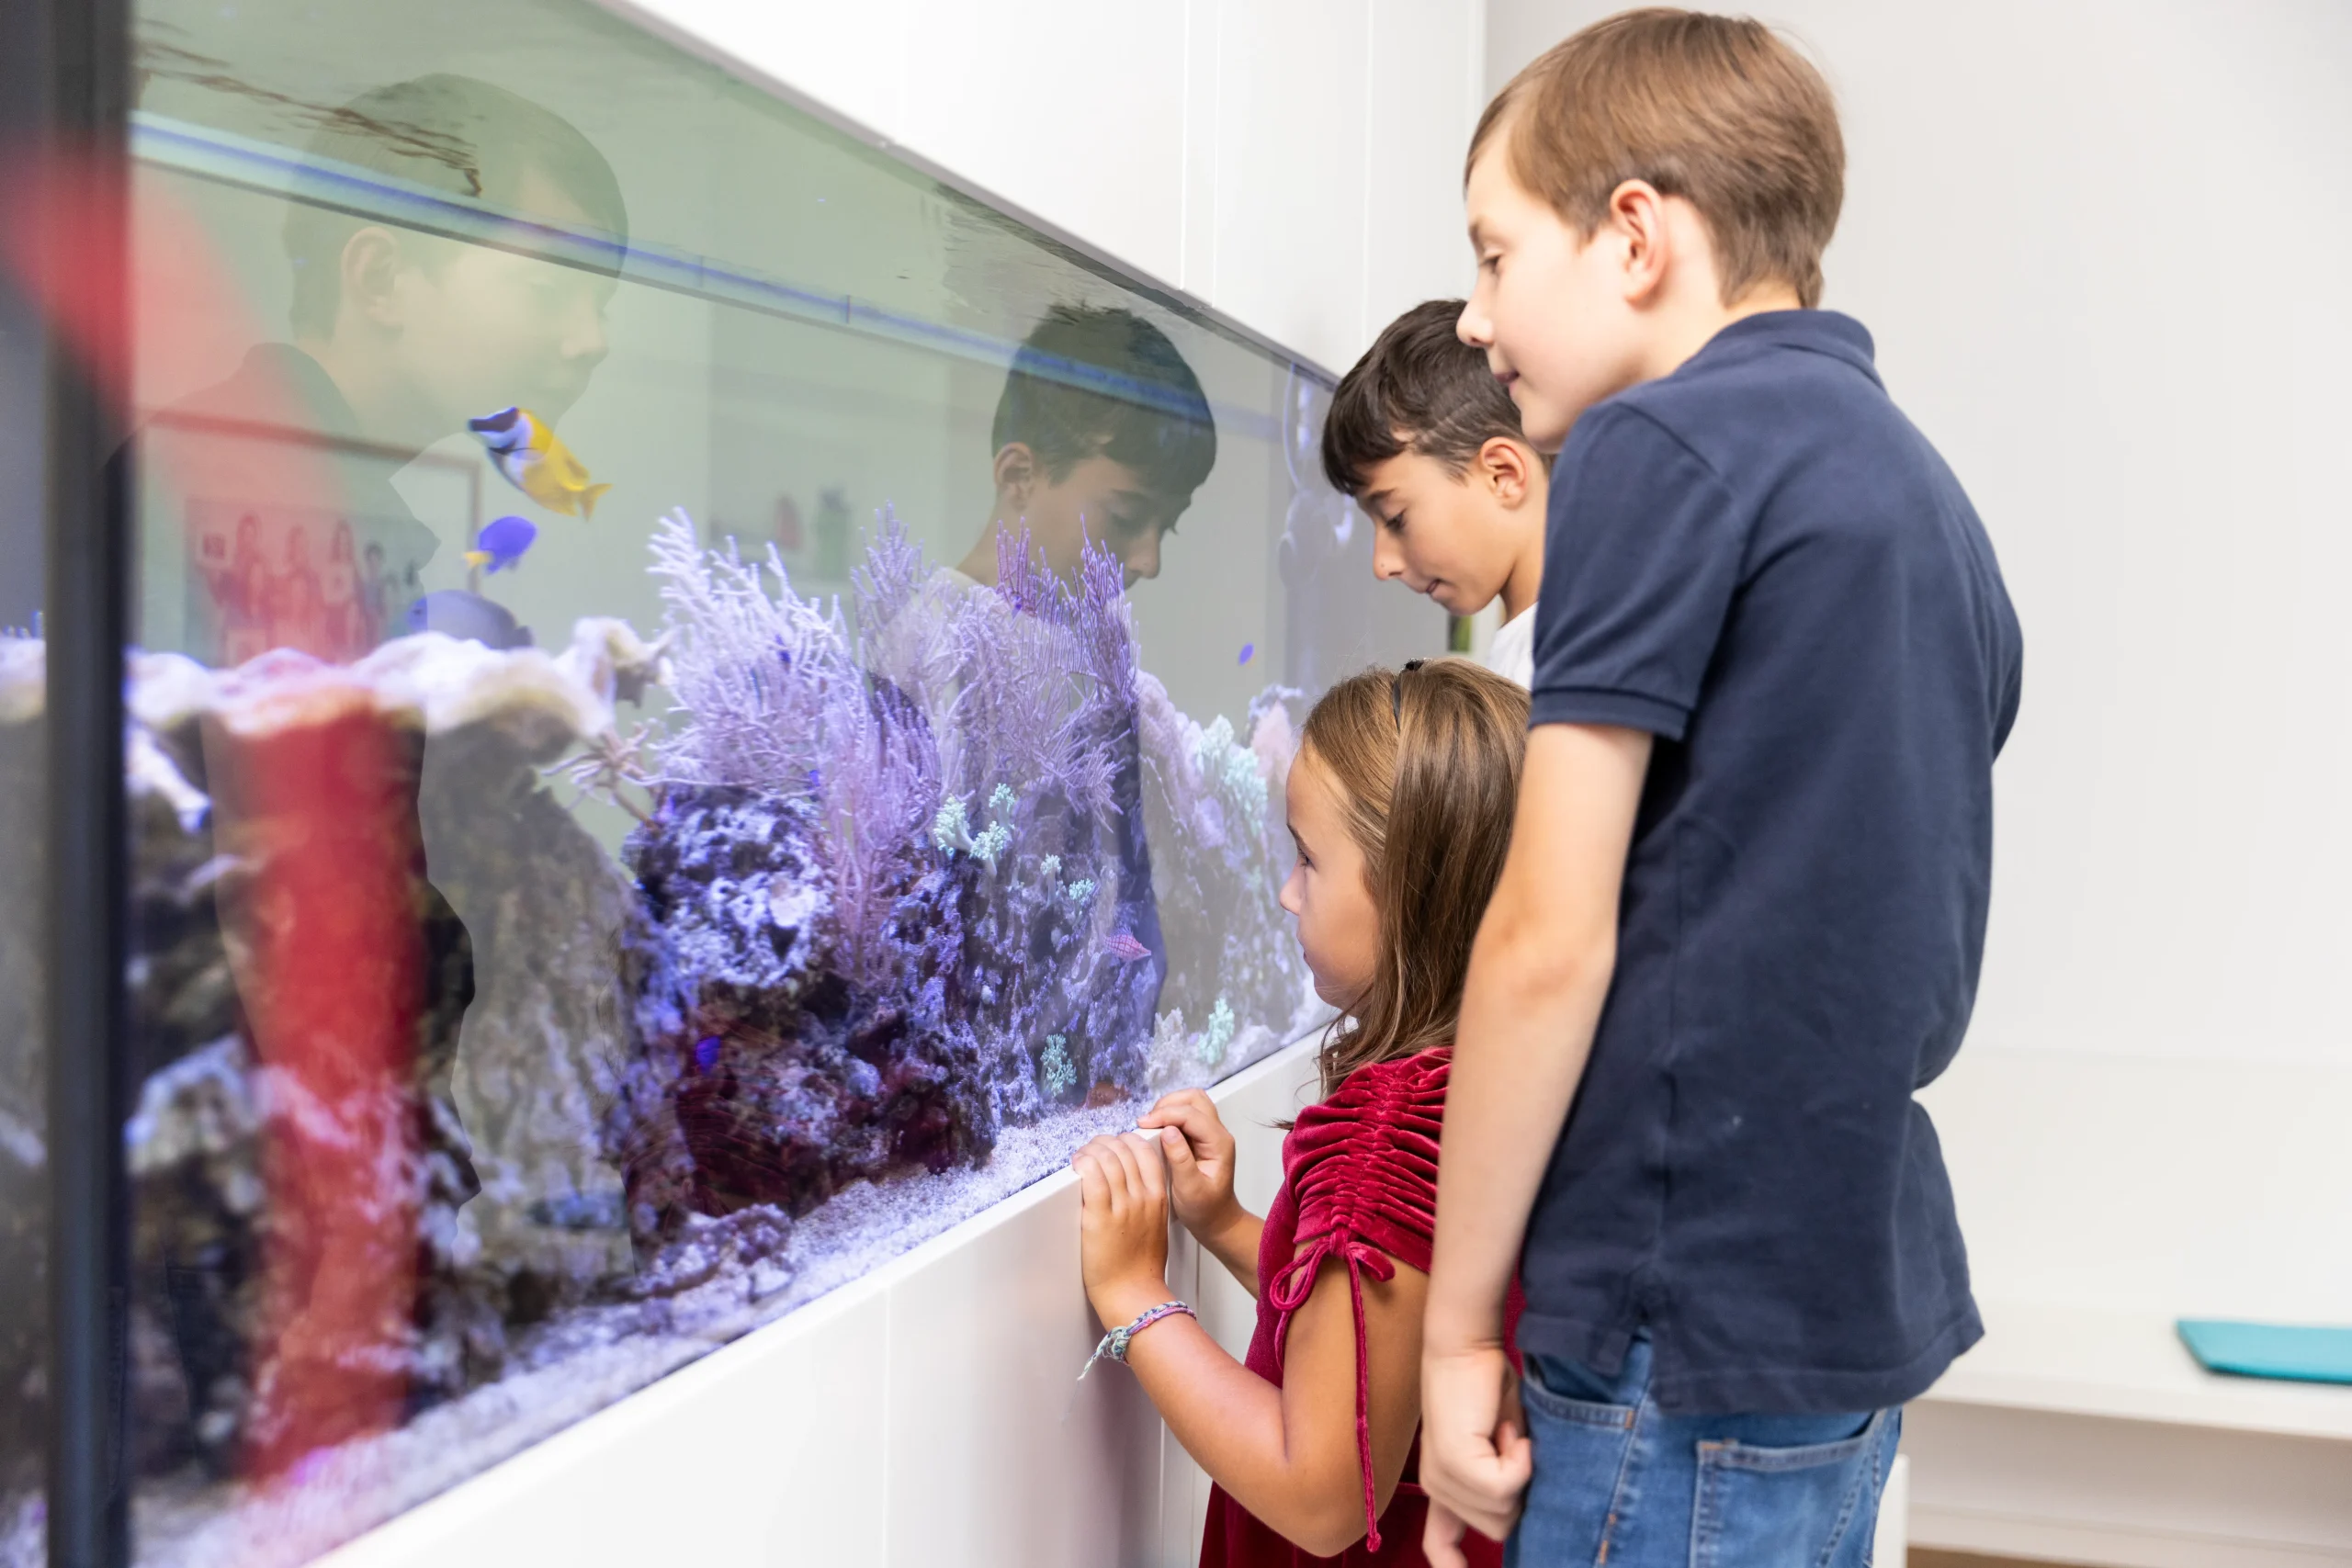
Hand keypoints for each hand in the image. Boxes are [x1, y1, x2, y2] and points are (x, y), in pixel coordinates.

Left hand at [1071, 1131, 1172, 1324]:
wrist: (1133, 1293)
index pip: (1145, 1152)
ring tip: (1082, 1155)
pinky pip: (1093, 1177)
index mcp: (1158, 1197)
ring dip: (1091, 1150)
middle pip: (1124, 1150)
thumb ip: (1149, 1200)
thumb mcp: (1157, 1226)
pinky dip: (1084, 1163)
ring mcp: (1122, 1206)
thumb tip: (1134, 1182)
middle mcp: (1142, 1197)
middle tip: (1094, 1148)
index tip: (1115, 1143)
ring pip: (1107, 1159)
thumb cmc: (1143, 1267)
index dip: (1127, 1140)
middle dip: (1105, 1142)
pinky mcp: (1100, 1217)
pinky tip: (1077, 1163)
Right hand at [1136, 1089, 1239, 1237]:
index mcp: (1219, 1144)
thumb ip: (1180, 1160)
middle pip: (1195, 1099)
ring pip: (1191, 1103)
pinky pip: (1186, 1115)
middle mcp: (1217, 1134)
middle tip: (1148, 1122)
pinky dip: (1170, 1116)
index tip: (1143, 1124)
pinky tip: (1157, 1131)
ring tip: (1151, 1125)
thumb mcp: (1189, 1190)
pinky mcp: (1201, 1138)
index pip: (1192, 1114)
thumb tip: (1168, 1131)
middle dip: (1169, 1104)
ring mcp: (1210, 1134)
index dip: (1166, 1114)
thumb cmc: (1205, 1209)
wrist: (1217, 1220)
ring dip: (1169, 1107)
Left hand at [1419, 1343, 1531, 1550]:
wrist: (1466, 1344)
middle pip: (1499, 1527)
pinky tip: (1508, 1430)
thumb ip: (1507, 1478)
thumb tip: (1526, 1506)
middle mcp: (1437, 1486)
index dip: (1454, 1565)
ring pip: (1505, 1511)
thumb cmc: (1488, 1386)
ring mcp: (1443, 1477)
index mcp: (1445, 1484)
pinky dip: (1520, 1460)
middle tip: (1511, 1441)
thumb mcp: (1503, 1443)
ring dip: (1520, 1469)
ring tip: (1505, 1429)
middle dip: (1520, 1490)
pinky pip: (1506, 1487)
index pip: (1439, 1543)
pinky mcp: (1456, 1464)